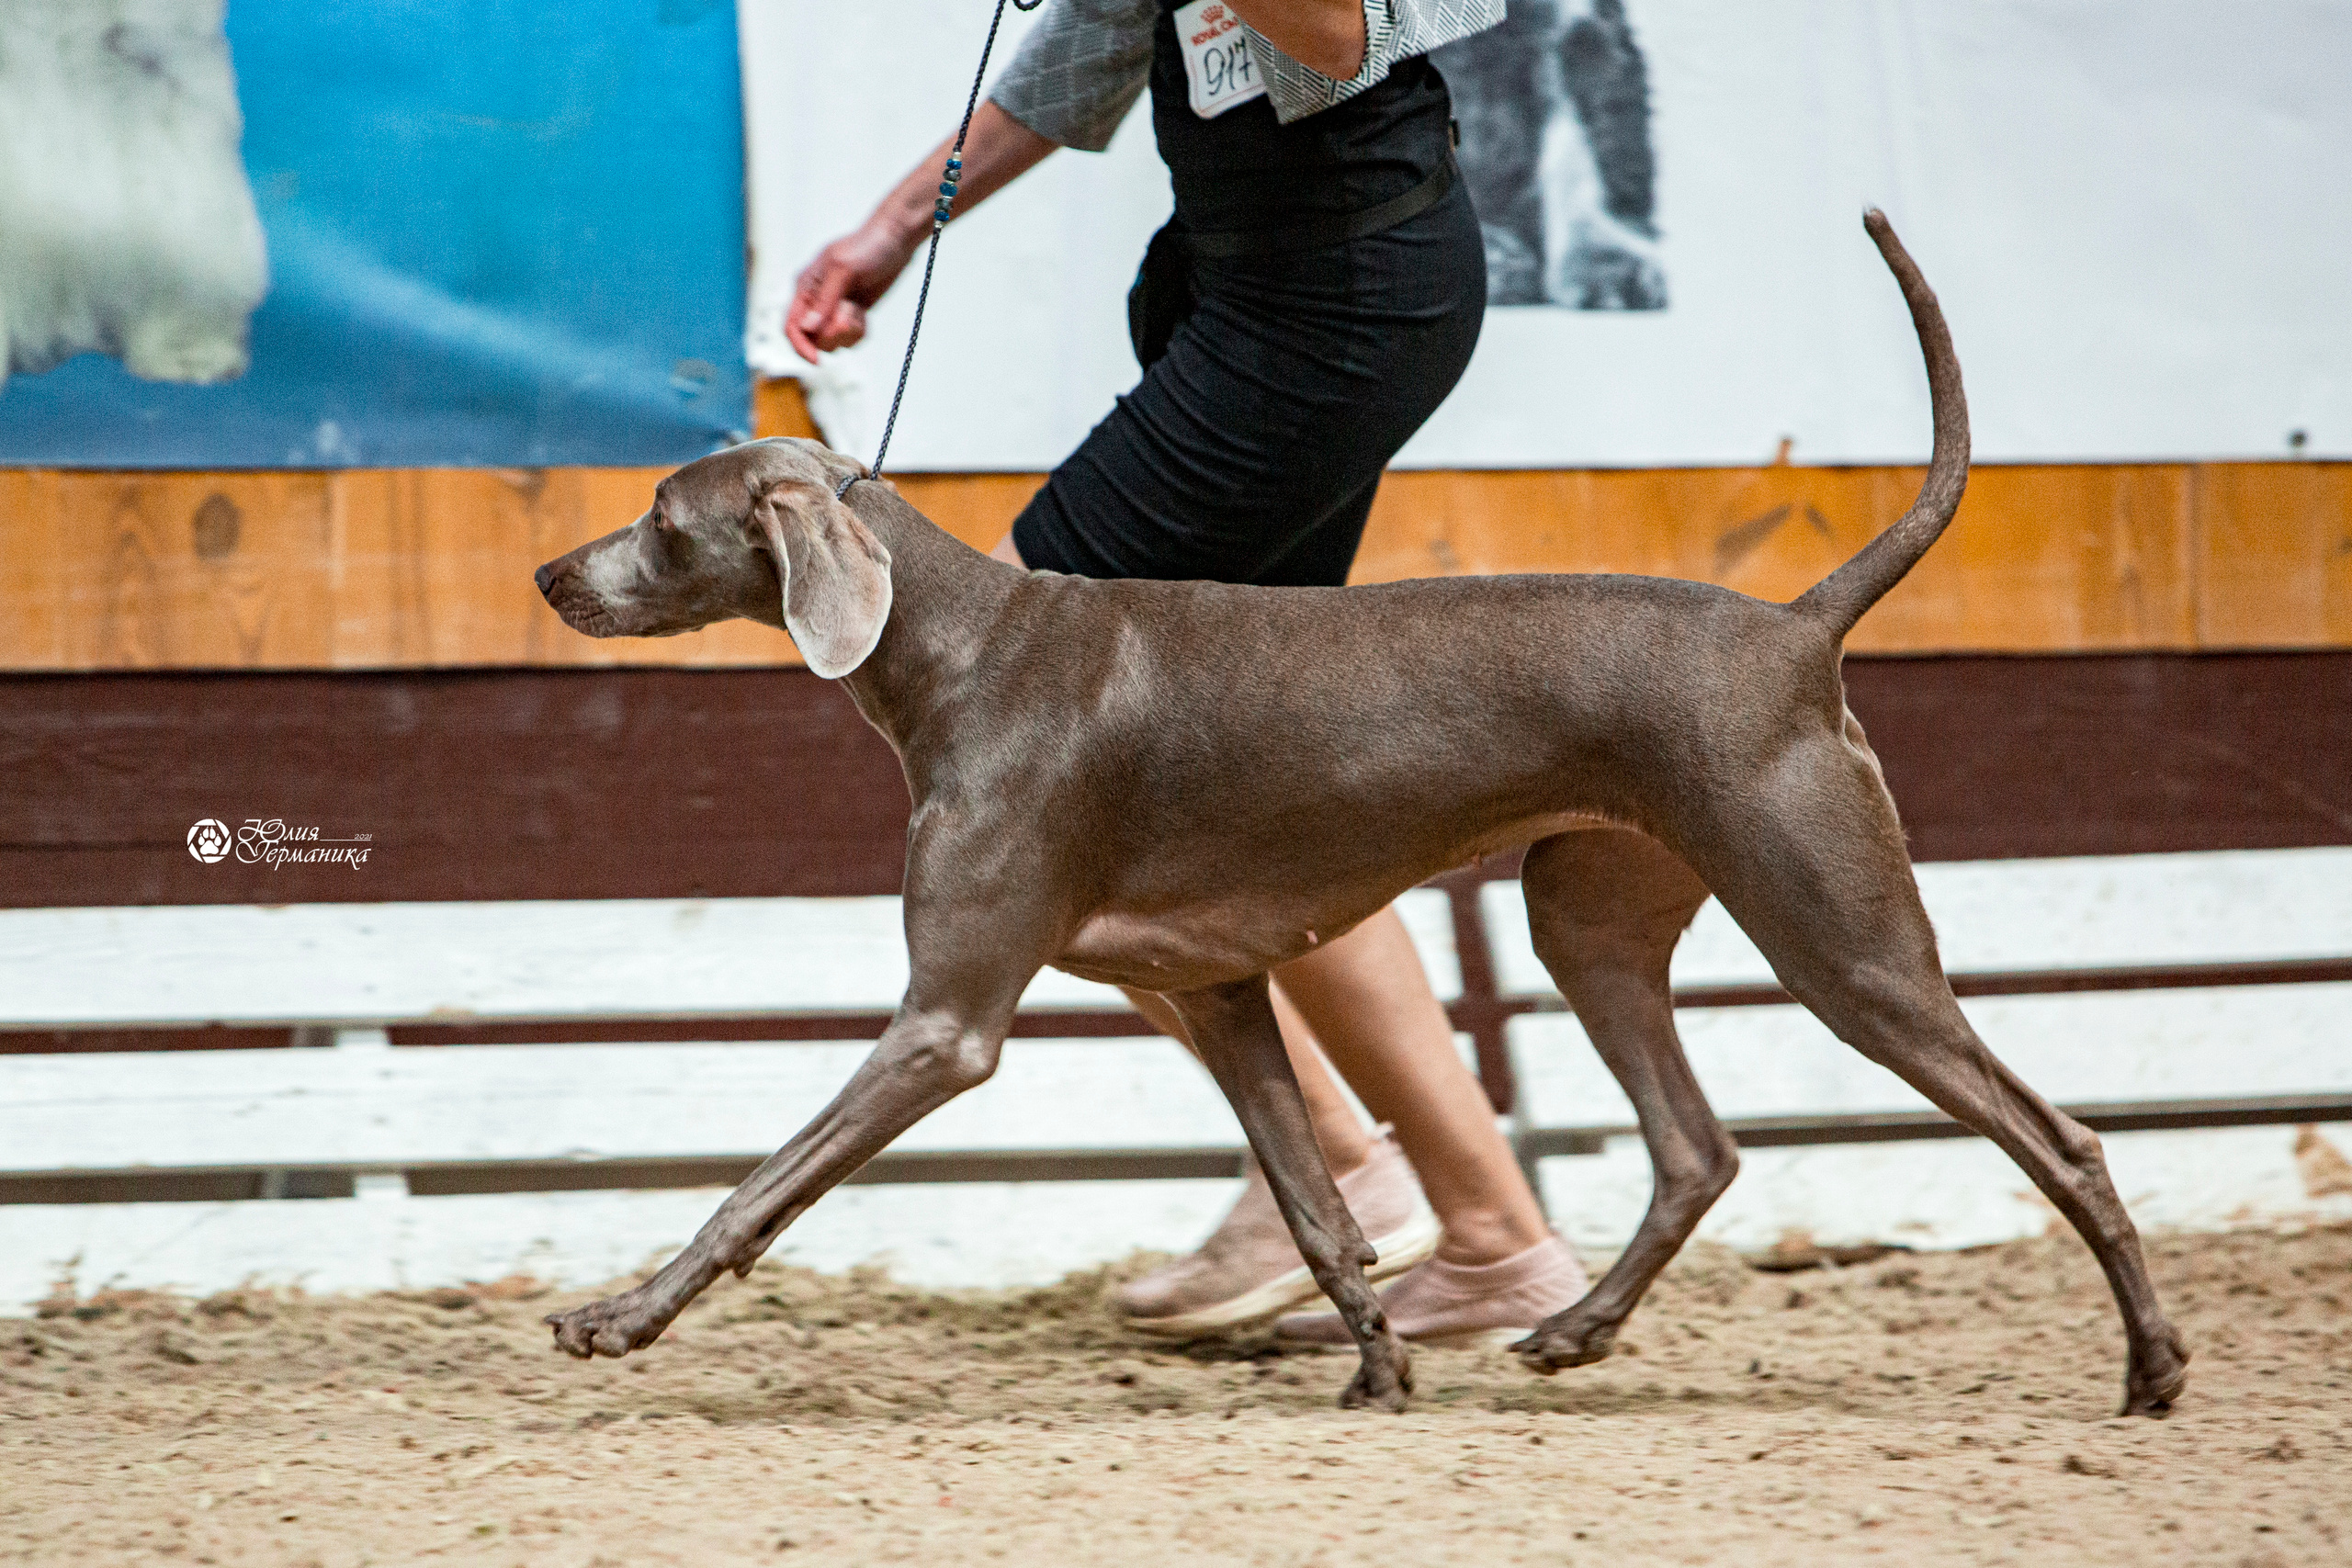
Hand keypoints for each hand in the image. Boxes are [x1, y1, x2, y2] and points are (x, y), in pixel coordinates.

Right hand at [785, 218, 923, 362]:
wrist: (895, 241)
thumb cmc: (867, 247)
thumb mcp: (842, 270)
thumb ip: (824, 300)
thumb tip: (807, 328)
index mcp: (805, 287)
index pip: (791, 326)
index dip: (801, 346)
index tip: (817, 360)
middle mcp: (815, 301)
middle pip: (813, 339)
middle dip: (832, 336)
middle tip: (849, 317)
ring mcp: (834, 309)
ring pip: (832, 342)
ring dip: (848, 334)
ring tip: (858, 310)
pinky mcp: (852, 314)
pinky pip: (850, 338)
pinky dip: (859, 332)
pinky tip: (865, 314)